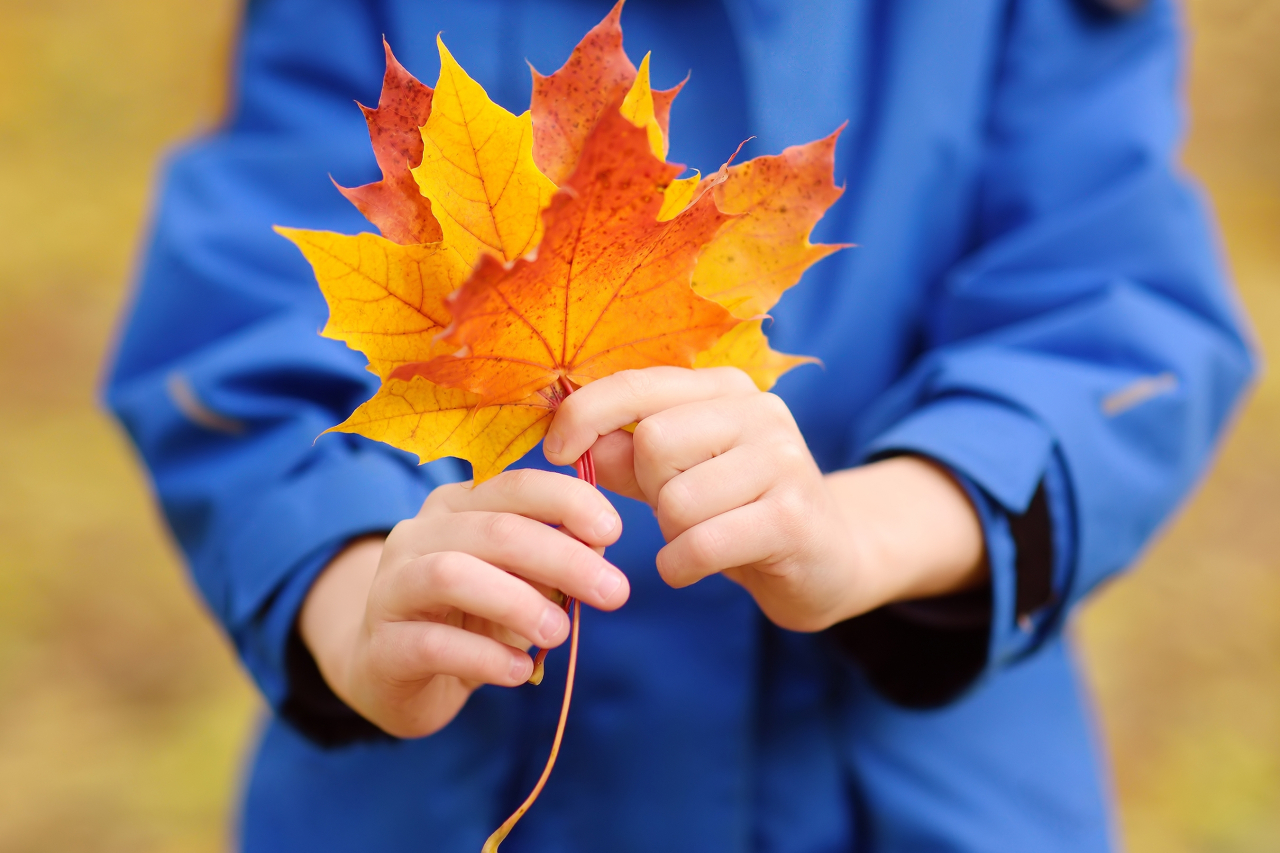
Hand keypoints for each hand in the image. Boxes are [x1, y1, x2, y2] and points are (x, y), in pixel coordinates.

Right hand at [299, 470, 628, 737]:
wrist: (392, 675)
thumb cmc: (467, 618)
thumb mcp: (515, 581)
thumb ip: (551, 559)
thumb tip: (600, 544)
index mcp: (456, 507)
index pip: (515, 485)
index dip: (568, 500)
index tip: (614, 531)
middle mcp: (417, 535)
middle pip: (494, 529)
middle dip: (563, 558)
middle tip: (614, 593)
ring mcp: (391, 589)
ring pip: (452, 574)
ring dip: (518, 602)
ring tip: (560, 633)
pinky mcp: (381, 646)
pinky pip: (432, 644)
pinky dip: (483, 657)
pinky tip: (518, 671)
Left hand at [544, 367, 985, 631]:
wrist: (827, 559)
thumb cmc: (736, 511)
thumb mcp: (676, 475)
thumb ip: (625, 455)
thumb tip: (571, 438)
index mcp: (724, 388)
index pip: (637, 383)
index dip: (583, 414)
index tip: (553, 450)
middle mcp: (760, 410)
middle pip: (654, 443)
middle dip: (647, 490)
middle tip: (674, 510)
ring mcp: (783, 460)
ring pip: (676, 500)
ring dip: (670, 535)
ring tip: (699, 538)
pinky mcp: (794, 517)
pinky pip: (701, 543)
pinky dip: (681, 565)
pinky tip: (693, 567)